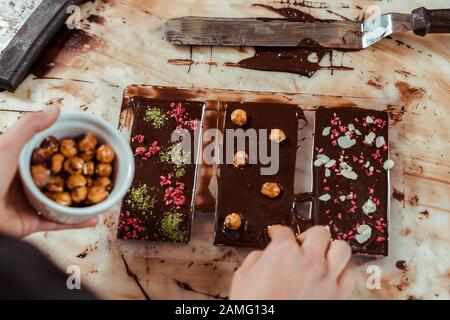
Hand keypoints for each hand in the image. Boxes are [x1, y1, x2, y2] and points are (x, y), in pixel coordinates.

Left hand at [0, 107, 97, 237]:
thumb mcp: (8, 145)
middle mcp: (27, 182)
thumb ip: (30, 126)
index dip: (71, 150)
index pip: (51, 154)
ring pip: (62, 201)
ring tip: (101, 195)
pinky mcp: (32, 222)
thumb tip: (55, 109)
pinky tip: (93, 218)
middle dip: (80, 176)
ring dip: (82, 200)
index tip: (89, 146)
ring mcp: (30, 203)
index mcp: (21, 163)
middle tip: (101, 171)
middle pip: (60, 178)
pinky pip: (59, 222)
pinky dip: (77, 222)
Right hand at [230, 225, 353, 299]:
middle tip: (301, 243)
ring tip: (321, 254)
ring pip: (341, 248)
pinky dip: (341, 273)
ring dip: (330, 249)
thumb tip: (264, 256)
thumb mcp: (243, 276)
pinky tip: (331, 275)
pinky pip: (348, 275)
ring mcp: (325, 277)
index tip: (277, 235)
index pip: (284, 231)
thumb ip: (257, 258)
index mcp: (283, 251)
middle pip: (319, 232)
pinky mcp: (337, 295)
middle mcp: (308, 260)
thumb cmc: (255, 306)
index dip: (278, 232)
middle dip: (308, 236)